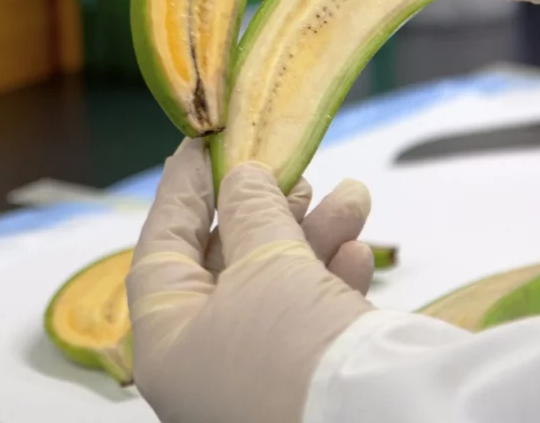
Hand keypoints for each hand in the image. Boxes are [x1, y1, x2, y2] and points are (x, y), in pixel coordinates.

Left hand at [127, 139, 373, 422]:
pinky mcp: (305, 381)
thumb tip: (242, 178)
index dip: (182, 192)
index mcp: (168, 343)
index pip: (161, 251)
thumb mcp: (266, 264)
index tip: (203, 146)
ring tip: (352, 197)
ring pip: (276, 286)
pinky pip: (311, 318)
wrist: (378, 421)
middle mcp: (203, 364)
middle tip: (294, 171)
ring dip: (314, 235)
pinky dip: (332, 278)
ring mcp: (255, 376)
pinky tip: (359, 249)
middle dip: (266, 211)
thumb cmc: (293, 349)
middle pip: (224, 265)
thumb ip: (251, 211)